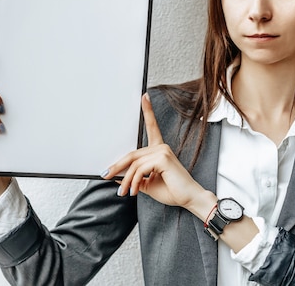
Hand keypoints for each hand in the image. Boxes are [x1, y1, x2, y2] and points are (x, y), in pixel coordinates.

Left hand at [103, 94, 214, 214]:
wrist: (189, 199)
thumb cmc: (172, 191)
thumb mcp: (147, 184)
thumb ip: (134, 178)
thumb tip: (116, 175)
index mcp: (159, 150)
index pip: (152, 127)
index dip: (148, 111)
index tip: (144, 97)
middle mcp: (161, 147)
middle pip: (132, 153)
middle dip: (117, 166)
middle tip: (105, 175)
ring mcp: (163, 151)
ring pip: (134, 164)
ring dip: (126, 180)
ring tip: (124, 192)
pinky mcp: (163, 158)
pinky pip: (140, 169)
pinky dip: (134, 181)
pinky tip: (134, 190)